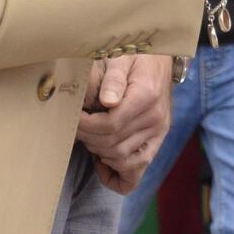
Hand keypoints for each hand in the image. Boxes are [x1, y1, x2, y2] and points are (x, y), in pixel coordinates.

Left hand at [77, 53, 171, 191]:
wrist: (159, 63)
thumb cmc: (135, 58)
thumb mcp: (122, 58)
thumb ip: (113, 79)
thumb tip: (107, 101)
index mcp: (146, 96)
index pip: (111, 124)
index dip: (86, 126)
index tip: (74, 118)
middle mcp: (156, 119)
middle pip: (114, 144)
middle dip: (88, 139)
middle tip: (76, 128)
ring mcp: (158, 133)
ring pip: (123, 160)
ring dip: (100, 153)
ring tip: (89, 138)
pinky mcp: (157, 142)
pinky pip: (137, 172)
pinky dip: (118, 175)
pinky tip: (103, 163)